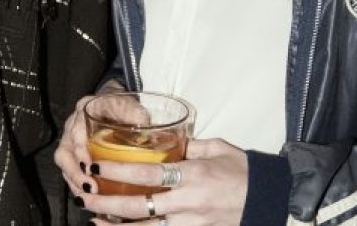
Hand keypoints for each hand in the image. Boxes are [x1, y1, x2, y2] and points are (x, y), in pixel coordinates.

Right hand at [53, 80, 129, 195]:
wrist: (115, 106)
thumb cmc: (122, 106)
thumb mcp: (129, 105)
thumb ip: (135, 114)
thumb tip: (144, 128)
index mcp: (84, 110)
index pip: (75, 130)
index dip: (80, 149)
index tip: (89, 165)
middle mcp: (72, 126)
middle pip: (64, 152)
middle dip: (74, 172)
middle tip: (90, 187)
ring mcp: (71, 142)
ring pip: (65, 165)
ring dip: (75, 182)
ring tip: (90, 196)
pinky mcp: (75, 156)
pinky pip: (71, 172)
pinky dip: (78, 185)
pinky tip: (90, 198)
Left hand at [80, 138, 247, 225]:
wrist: (271, 199)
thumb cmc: (243, 170)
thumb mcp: (216, 148)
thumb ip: (188, 145)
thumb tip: (163, 139)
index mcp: (192, 174)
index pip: (147, 174)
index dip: (118, 172)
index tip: (96, 167)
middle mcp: (188, 201)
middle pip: (139, 207)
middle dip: (107, 203)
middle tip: (84, 196)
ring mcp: (192, 223)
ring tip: (94, 220)